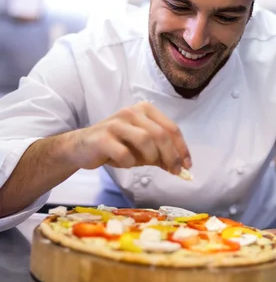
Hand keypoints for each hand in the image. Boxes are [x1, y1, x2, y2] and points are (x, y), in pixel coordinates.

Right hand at [67, 101, 191, 174]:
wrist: (82, 147)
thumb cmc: (117, 145)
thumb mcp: (142, 148)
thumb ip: (161, 154)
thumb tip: (183, 169)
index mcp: (145, 110)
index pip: (171, 128)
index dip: (181, 148)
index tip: (187, 166)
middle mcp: (131, 112)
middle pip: (160, 134)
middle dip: (171, 156)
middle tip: (175, 172)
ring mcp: (116, 123)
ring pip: (145, 141)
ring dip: (149, 158)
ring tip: (143, 163)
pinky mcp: (103, 137)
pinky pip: (125, 154)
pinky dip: (129, 163)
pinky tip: (124, 163)